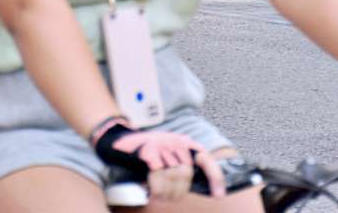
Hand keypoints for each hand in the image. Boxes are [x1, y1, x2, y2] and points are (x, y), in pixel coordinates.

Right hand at [93, 121, 224, 201]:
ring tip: (160, 196)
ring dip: (167, 193)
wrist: (118, 140)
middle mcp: (175, 141)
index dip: (215, 178)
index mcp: (183, 142)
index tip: (219, 196)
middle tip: (169, 197)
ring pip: (173, 178)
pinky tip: (152, 192)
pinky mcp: (149, 152)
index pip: (206, 159)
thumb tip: (194, 186)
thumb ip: (180, 165)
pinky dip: (156, 189)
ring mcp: (162, 146)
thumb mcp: (167, 152)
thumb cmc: (145, 151)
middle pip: (186, 174)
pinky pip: (158, 178)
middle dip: (179, 191)